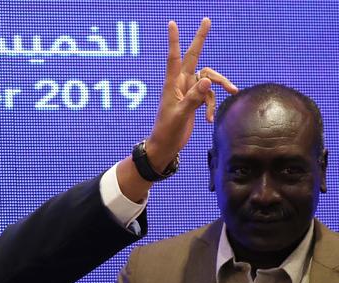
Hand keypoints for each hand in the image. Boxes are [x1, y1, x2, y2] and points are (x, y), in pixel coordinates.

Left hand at [144, 18, 237, 170]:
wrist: (166, 146)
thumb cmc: (167, 132)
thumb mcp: (180, 116)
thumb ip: (193, 98)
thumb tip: (207, 81)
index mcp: (172, 84)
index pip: (174, 58)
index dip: (174, 41)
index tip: (172, 23)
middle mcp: (180, 84)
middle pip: (194, 58)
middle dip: (200, 39)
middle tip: (207, 20)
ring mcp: (188, 91)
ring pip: (209, 79)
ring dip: (219, 87)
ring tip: (232, 93)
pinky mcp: (194, 100)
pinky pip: (208, 95)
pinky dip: (212, 105)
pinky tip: (209, 119)